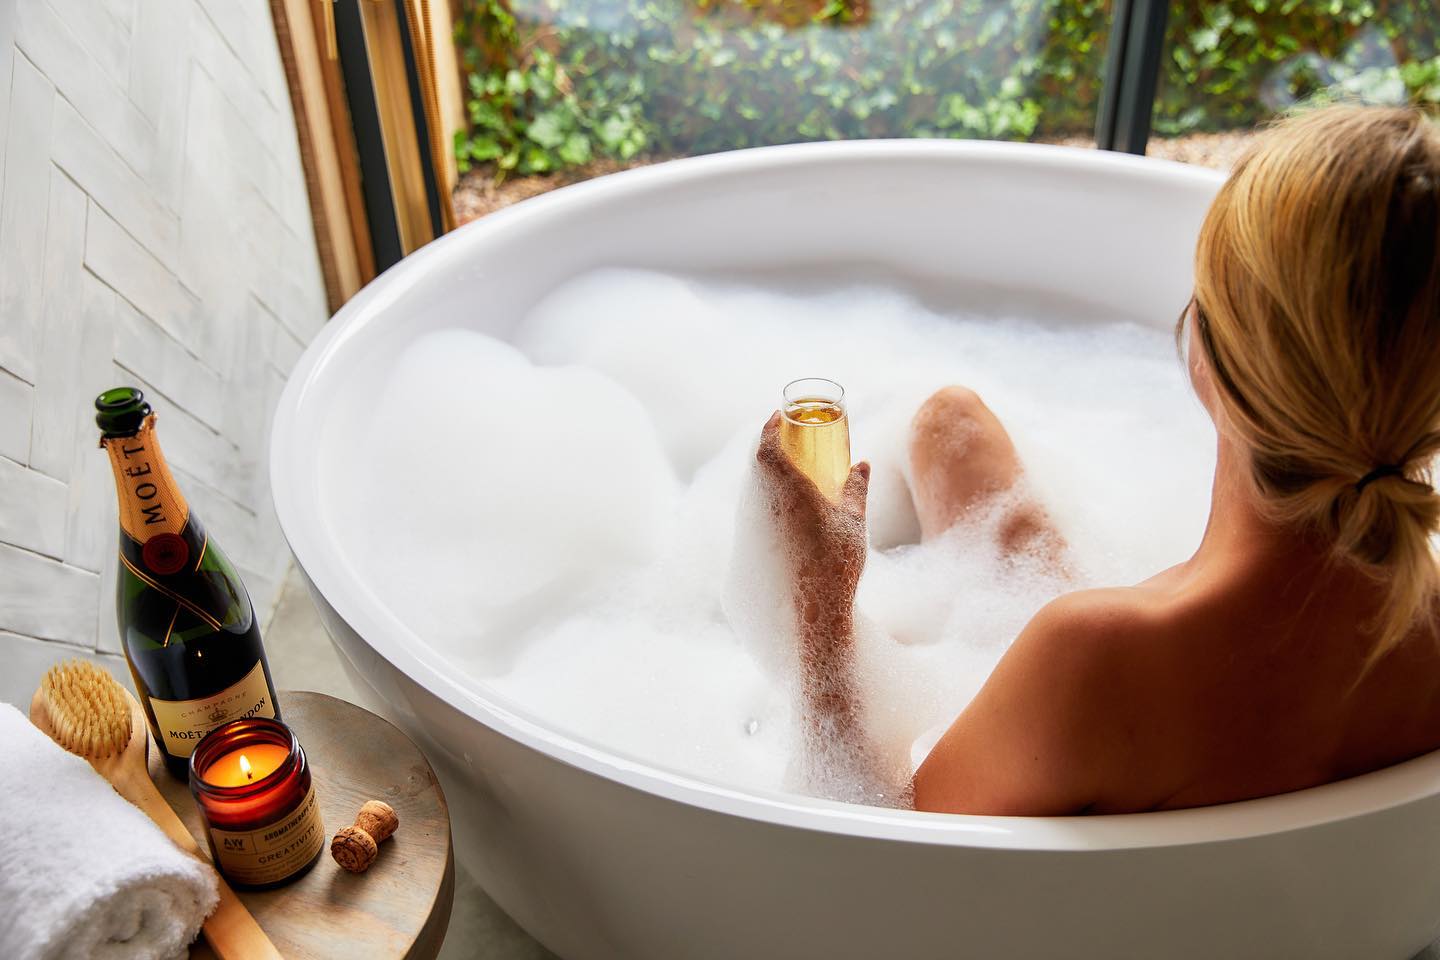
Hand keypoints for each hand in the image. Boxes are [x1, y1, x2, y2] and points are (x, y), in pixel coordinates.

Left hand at [755, 412, 870, 626]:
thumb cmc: (837, 569)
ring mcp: (739, 538)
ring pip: (748, 504)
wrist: (811, 625)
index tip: (781, 417)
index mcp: (781, 488)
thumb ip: (855, 490)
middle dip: (770, 457)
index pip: (766, 441)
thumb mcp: (853, 525)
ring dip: (765, 494)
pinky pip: (746, 539)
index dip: (772, 425)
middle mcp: (752, 508)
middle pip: (754, 469)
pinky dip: (762, 531)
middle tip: (792, 454)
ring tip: (790, 497)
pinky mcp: (733, 569)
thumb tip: (862, 465)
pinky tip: (782, 544)